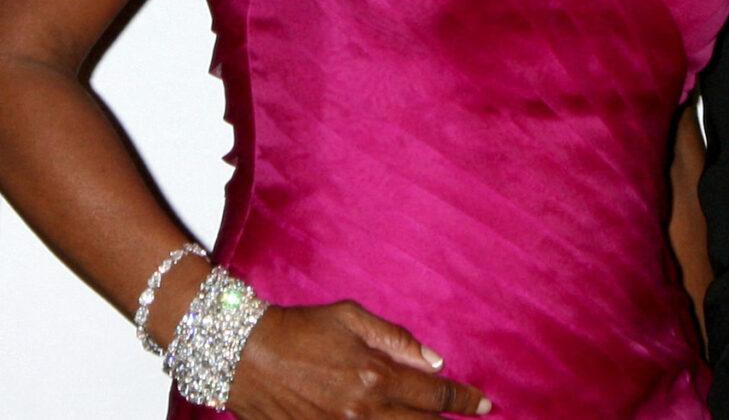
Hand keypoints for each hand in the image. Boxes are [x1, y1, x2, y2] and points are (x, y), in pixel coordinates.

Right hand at [223, 300, 491, 416]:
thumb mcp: (350, 318)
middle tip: (451, 408)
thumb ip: (395, 339)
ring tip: (421, 414)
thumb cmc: (299, 328)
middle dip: (439, 416)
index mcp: (375, 376)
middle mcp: (363, 412)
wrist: (244, 355)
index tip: (485, 405)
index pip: (435, 396)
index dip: (465, 402)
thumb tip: (433, 361)